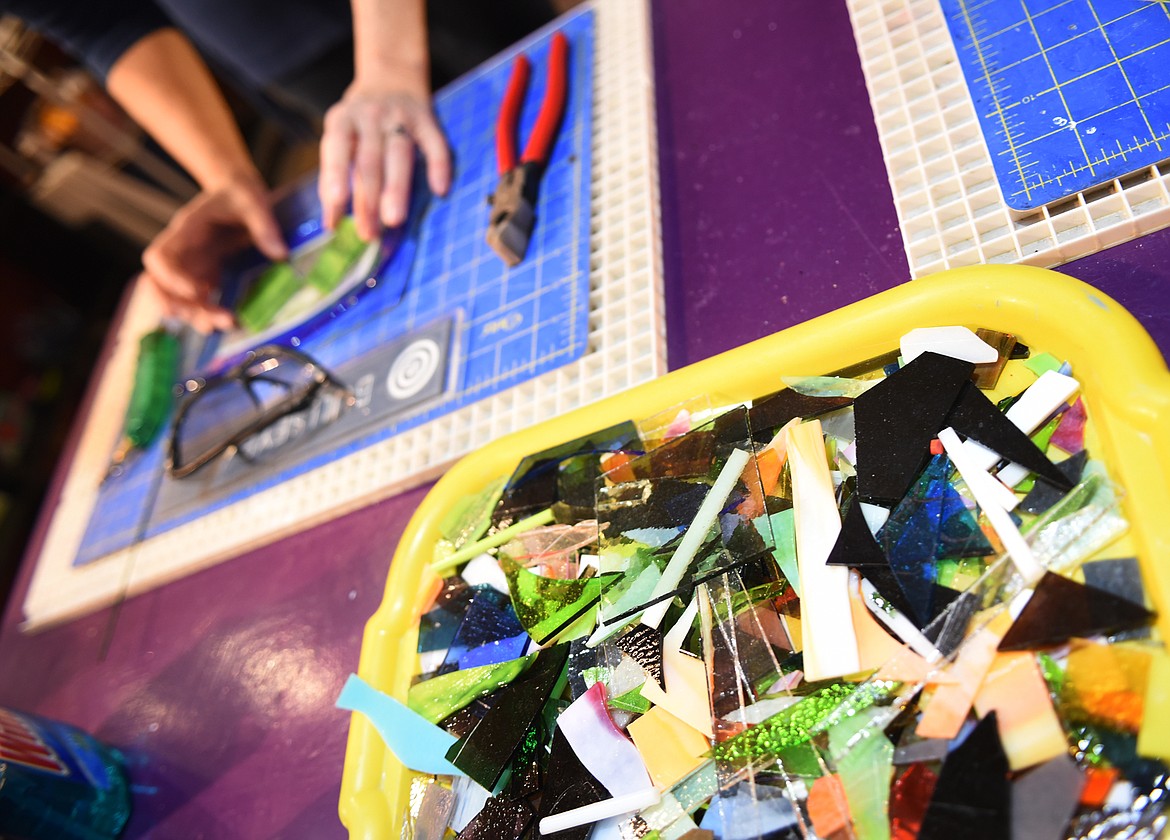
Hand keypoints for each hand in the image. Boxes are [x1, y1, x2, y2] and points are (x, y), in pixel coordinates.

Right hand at [142, 179, 287, 332]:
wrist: (237, 193)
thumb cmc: (240, 194)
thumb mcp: (253, 201)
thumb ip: (264, 226)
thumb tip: (280, 254)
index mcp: (185, 230)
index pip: (159, 257)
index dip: (170, 278)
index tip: (195, 291)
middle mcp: (183, 252)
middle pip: (163, 285)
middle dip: (181, 306)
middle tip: (209, 321)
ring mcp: (193, 266)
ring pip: (182, 297)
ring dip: (198, 315)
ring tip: (227, 323)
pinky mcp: (207, 275)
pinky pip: (201, 299)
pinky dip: (210, 313)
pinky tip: (232, 321)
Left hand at [318, 84, 451, 240]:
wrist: (391, 76)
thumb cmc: (360, 122)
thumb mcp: (341, 136)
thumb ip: (336, 174)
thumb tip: (332, 224)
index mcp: (343, 120)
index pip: (337, 150)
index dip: (335, 177)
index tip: (335, 208)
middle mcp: (370, 115)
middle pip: (370, 159)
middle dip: (368, 198)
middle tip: (368, 233)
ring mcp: (401, 116)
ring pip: (399, 154)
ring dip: (396, 188)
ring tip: (394, 220)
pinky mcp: (427, 118)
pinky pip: (435, 144)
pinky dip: (438, 166)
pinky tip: (440, 189)